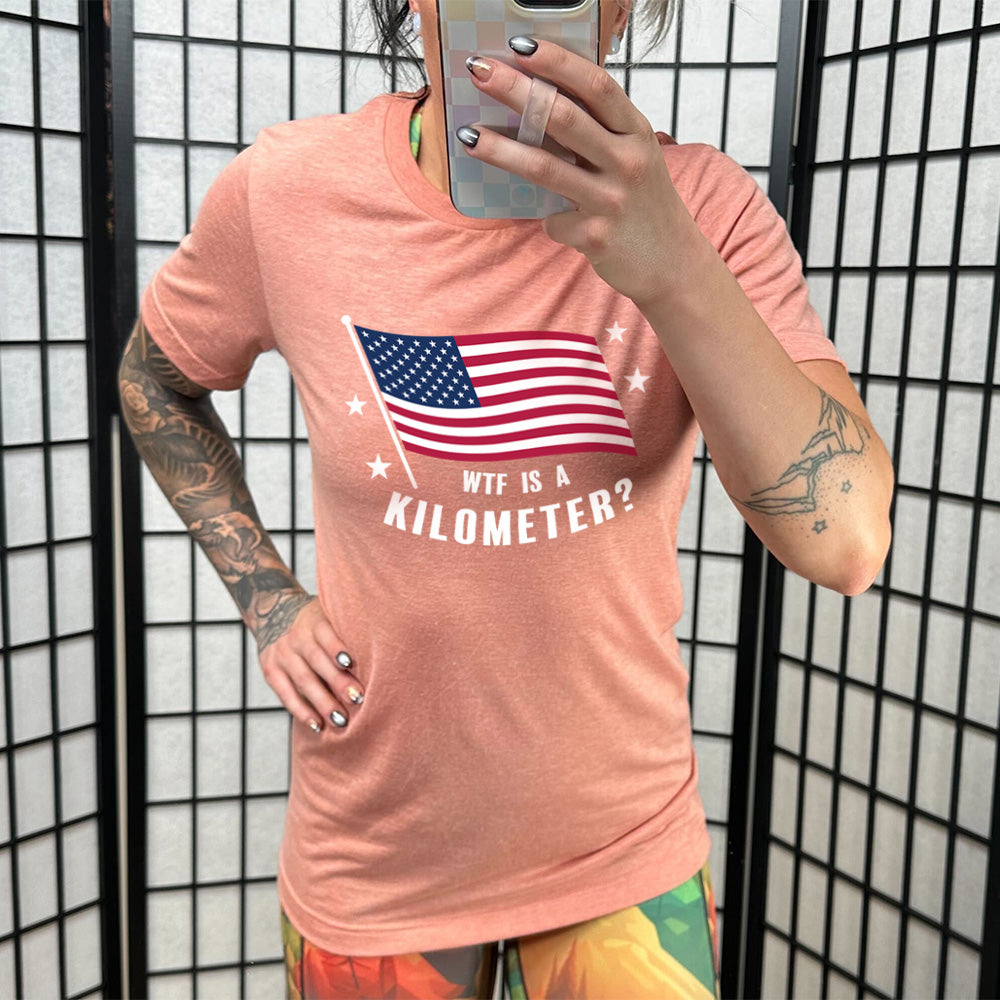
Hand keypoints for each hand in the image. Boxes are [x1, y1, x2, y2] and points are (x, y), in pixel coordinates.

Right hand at [256, 594, 364, 733]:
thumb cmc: (315, 621)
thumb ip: (346, 631)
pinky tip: (317, 725)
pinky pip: (285, 694)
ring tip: (341, 719)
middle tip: (357, 699)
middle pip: (317, 661)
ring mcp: (282, 655)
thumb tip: (380, 655)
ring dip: (323, 702)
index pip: (326, 634)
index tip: (352, 664)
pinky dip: (301, 711)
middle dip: (337, 682)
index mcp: (314, 621)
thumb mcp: (328, 614)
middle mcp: (296, 637)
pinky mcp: (271, 671)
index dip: (337, 649)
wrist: (274, 613)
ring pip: (303, 681)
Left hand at [459, 36, 704, 306]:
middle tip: (479, 71)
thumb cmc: (644, 205)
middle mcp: (628, 161)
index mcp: (637, 133)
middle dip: (516, 90)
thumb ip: (599, 133)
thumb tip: (540, 105)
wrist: (673, 265)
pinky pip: (553, 220)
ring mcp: (612, 200)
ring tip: (467, 135)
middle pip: (563, 117)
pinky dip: (548, 219)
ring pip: (545, 167)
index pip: (596, 85)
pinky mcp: (596, 237)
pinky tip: (556, 222)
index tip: (520, 45)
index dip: (557, 61)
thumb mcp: (634, 158)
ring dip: (500, 149)